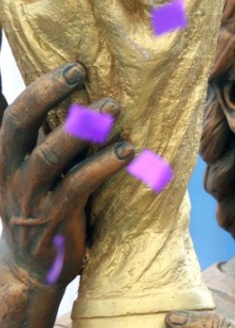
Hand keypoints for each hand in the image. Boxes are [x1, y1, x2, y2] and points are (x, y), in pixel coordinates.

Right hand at [0, 62, 132, 287]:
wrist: (33, 270)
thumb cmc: (44, 203)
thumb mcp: (35, 167)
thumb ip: (46, 133)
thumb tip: (74, 92)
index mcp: (3, 154)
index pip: (6, 111)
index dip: (26, 85)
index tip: (54, 57)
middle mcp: (9, 171)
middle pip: (16, 122)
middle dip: (45, 92)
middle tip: (78, 68)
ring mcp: (29, 197)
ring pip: (48, 155)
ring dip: (83, 128)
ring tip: (114, 105)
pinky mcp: (54, 219)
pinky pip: (78, 186)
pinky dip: (103, 165)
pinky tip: (129, 150)